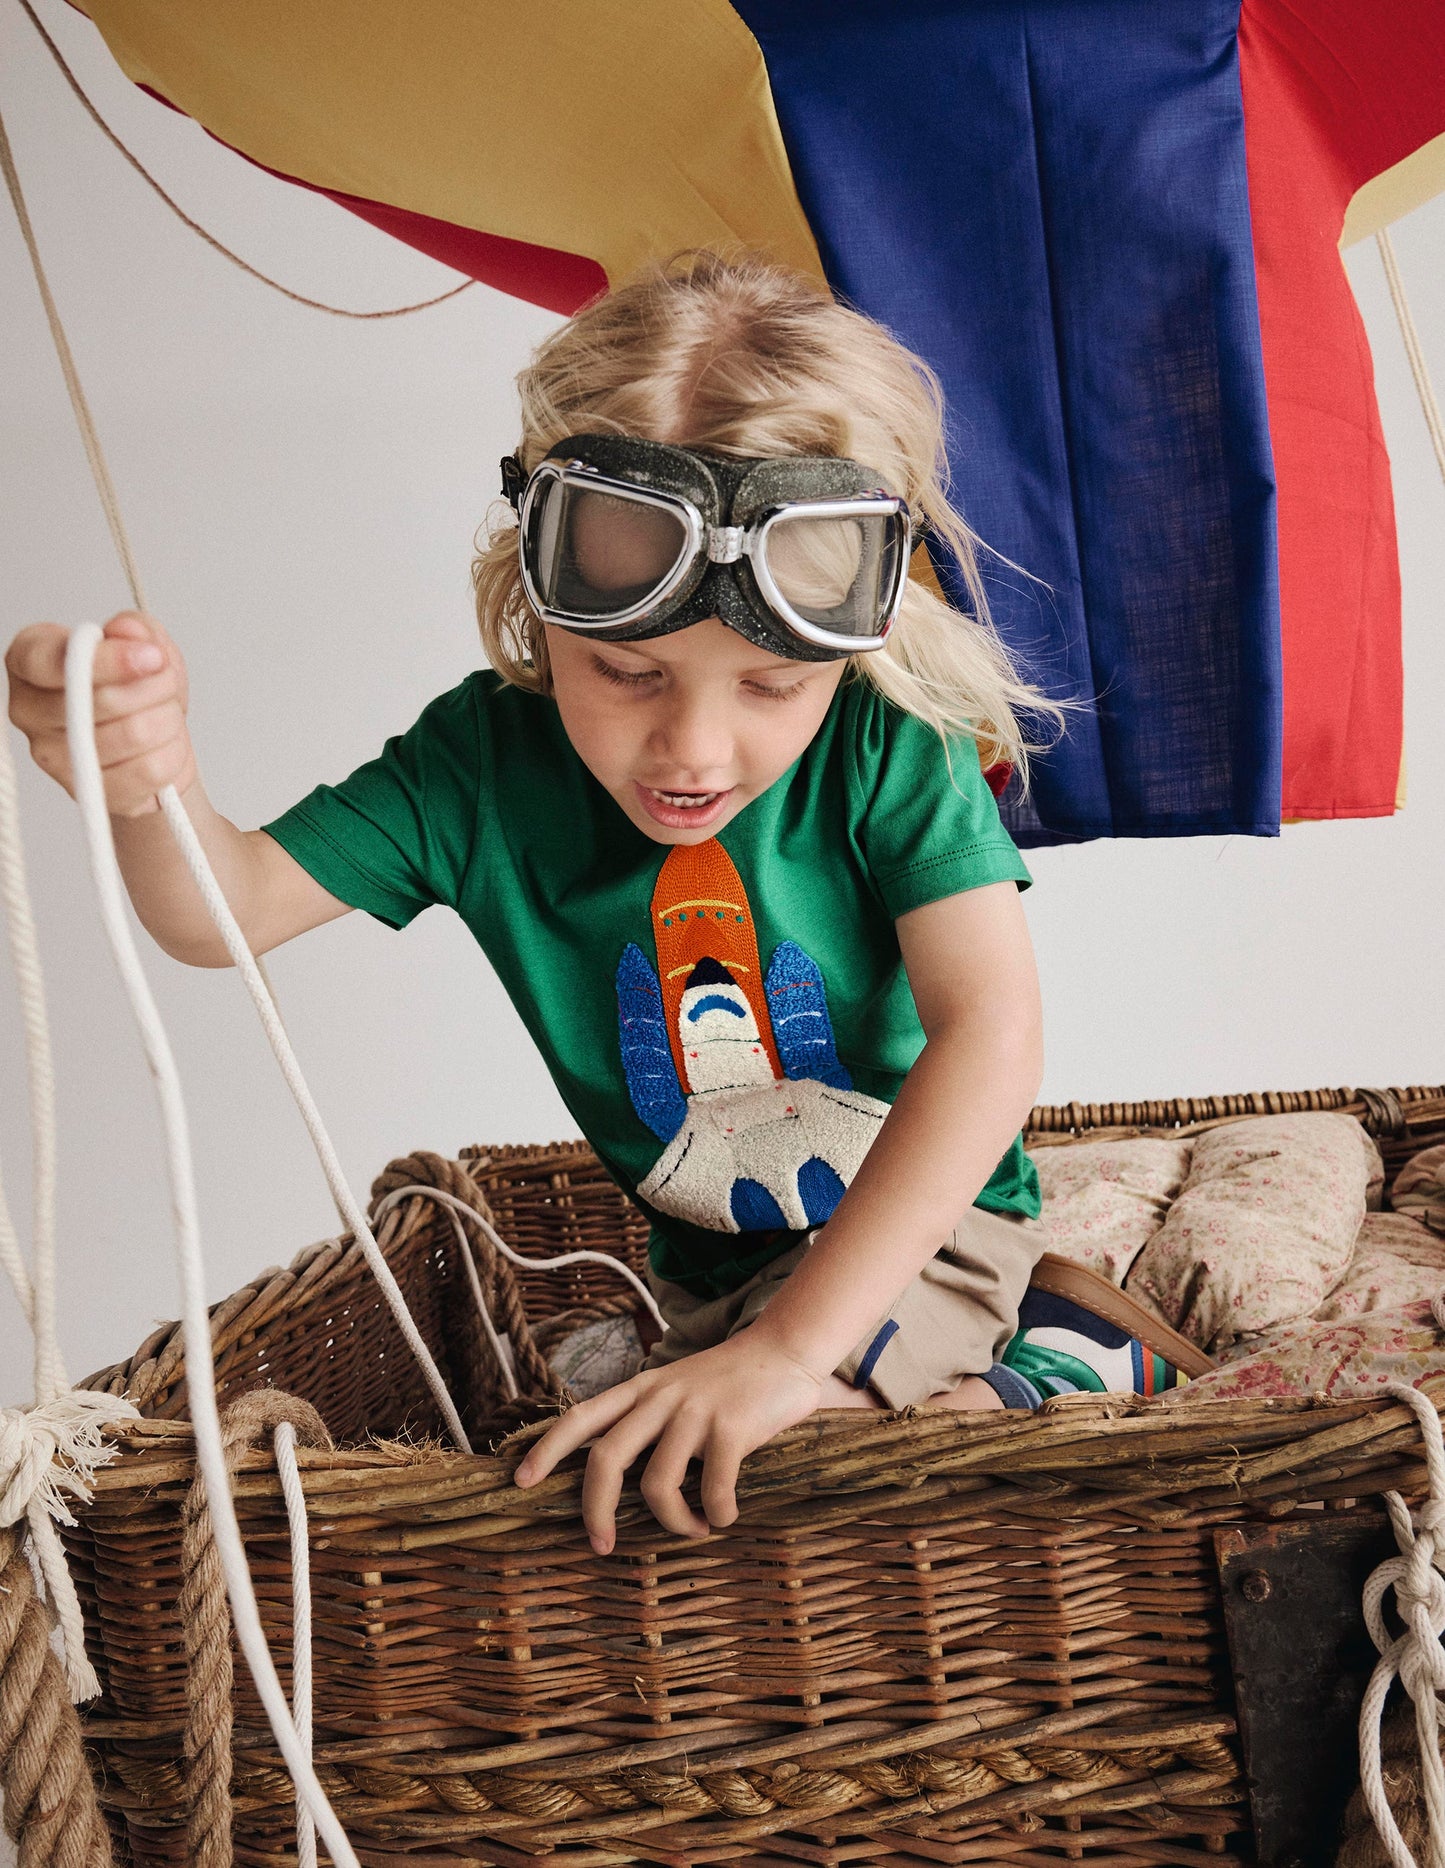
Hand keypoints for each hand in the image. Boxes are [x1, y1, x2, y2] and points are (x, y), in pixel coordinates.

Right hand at [6, 611, 194, 815]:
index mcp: (30, 662)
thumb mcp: (144, 643)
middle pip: (102, 700)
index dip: (109, 661)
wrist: (154, 741)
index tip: (152, 657)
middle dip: (155, 686)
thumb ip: (136, 629)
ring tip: (165, 713)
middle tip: (165, 681)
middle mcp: (29, 710)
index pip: (51, 660)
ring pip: (133, 734)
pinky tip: (165, 743)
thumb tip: (129, 634)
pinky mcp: (89, 793)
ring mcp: (55, 757)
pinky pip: (149, 770)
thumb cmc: (139, 688)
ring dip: (167, 719)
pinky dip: (173, 753)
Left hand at [513, 1331, 829, 1553]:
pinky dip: (717, 1514)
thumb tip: (620, 1474)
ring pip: (658, 1484)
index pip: (580, 1417)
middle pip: (606, 1458)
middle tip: (601, 1545)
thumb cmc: (730, 1379)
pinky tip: (726, 1515)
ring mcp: (695, 1412)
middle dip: (596, 1510)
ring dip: (673, 1522)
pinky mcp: (732, 1428)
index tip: (521, 1483)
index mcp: (642, 1389)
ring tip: (694, 1529)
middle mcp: (661, 1398)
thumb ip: (649, 1418)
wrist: (785, 1348)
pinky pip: (713, 1489)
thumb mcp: (677, 1387)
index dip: (546, 1450)